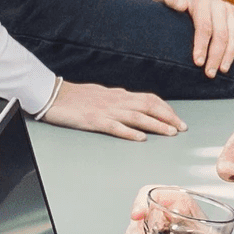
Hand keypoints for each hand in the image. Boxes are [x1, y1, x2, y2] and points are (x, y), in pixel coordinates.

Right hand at [49, 82, 182, 139]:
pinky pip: (115, 126)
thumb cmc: (75, 96)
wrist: (52, 95)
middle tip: (182, 128)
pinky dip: (129, 132)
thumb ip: (118, 100)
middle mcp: (116, 101)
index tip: (177, 119)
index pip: (149, 99)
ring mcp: (105, 110)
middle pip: (148, 106)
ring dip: (156, 124)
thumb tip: (133, 104)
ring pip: (137, 116)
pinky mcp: (94, 120)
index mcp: (118, 95)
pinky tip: (140, 138)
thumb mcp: (101, 95)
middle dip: (168, 117)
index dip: (166, 109)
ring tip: (170, 133)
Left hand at [160, 0, 233, 79]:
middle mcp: (218, 5)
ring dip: (229, 54)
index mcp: (202, 2)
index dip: (202, 46)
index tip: (198, 62)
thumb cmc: (178, 0)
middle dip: (216, 55)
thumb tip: (182, 5)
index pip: (204, 26)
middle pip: (221, 34)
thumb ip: (172, 0)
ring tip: (222, 69)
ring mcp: (229, 9)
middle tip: (210, 73)